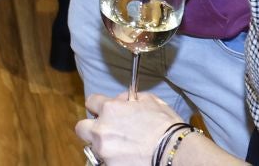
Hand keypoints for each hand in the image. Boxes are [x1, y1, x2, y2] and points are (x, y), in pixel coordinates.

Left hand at [76, 92, 192, 165]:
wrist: (176, 152)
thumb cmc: (166, 126)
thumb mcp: (151, 101)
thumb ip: (132, 98)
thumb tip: (124, 99)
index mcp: (110, 109)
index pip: (91, 102)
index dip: (98, 106)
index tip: (104, 111)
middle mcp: (102, 129)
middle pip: (82, 128)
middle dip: (92, 129)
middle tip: (107, 133)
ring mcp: (104, 151)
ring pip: (92, 148)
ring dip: (102, 147)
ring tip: (120, 150)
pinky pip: (103, 163)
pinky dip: (111, 161)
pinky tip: (125, 159)